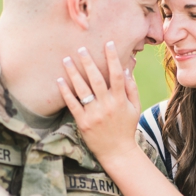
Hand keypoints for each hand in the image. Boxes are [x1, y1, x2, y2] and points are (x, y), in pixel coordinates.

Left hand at [57, 41, 141, 164]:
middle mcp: (108, 106)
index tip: (108, 43)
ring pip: (83, 90)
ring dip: (73, 73)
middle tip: (81, 48)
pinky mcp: (83, 122)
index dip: (113, 58)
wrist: (117, 151)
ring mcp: (94, 114)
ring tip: (66, 59)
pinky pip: (72, 104)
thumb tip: (127, 68)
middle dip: (89, 62)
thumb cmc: (126, 127)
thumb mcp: (135, 108)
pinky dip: (66, 92)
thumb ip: (132, 88)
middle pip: (97, 79)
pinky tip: (59, 80)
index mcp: (121, 101)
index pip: (117, 75)